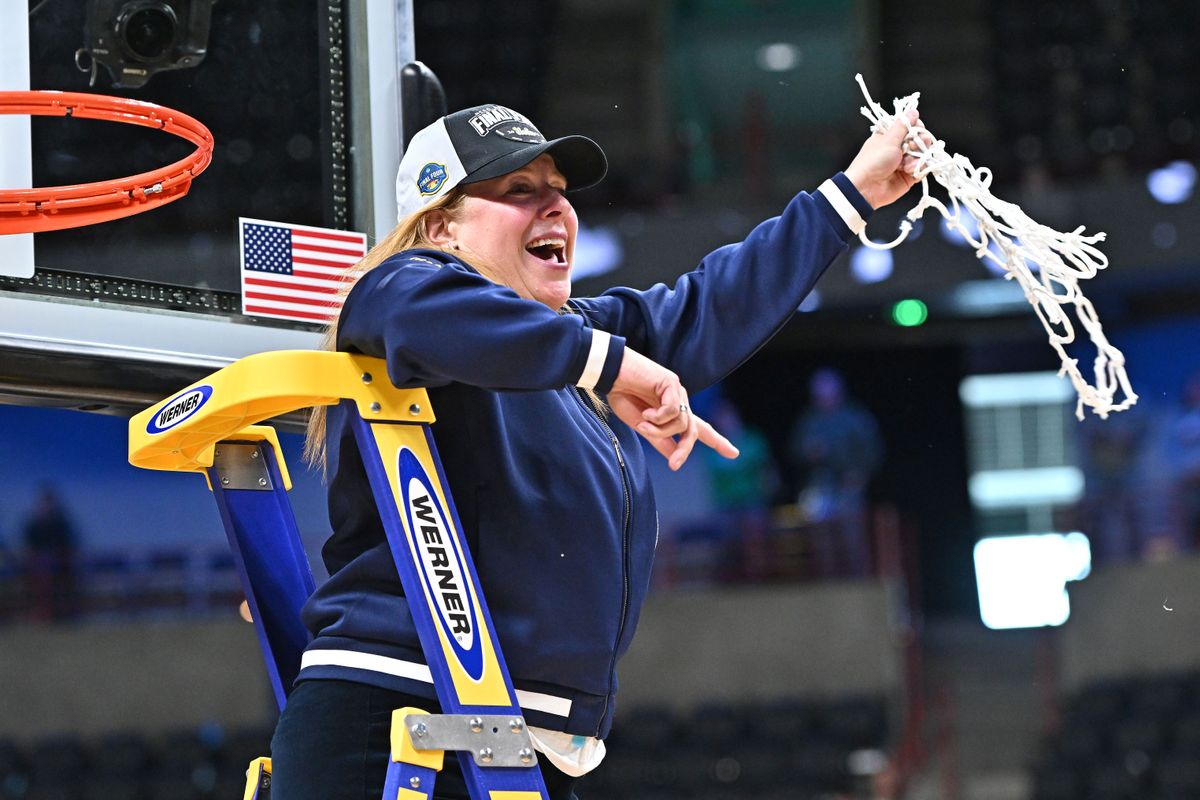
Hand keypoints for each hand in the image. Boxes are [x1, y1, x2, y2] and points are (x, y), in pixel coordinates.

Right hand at [608, 347, 738, 470]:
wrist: (611, 374)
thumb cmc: (622, 395)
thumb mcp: (641, 425)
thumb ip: (659, 439)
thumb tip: (675, 458)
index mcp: (672, 412)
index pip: (699, 428)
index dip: (717, 441)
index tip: (734, 453)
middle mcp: (678, 401)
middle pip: (693, 430)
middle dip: (685, 449)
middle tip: (675, 465)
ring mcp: (677, 391)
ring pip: (681, 424)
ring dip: (659, 430)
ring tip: (642, 422)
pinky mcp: (672, 383)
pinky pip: (673, 411)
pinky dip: (657, 416)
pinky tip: (645, 411)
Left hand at [843, 109, 931, 208]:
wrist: (867, 188)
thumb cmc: (873, 161)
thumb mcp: (889, 139)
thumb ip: (903, 125)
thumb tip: (912, 111)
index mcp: (890, 136)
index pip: (911, 126)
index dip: (916, 128)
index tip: (915, 130)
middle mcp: (898, 148)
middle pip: (920, 139)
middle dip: (919, 142)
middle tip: (911, 147)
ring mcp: (904, 162)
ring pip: (923, 154)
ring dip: (917, 157)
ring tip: (905, 164)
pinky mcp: (909, 176)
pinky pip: (922, 168)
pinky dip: (917, 168)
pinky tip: (908, 171)